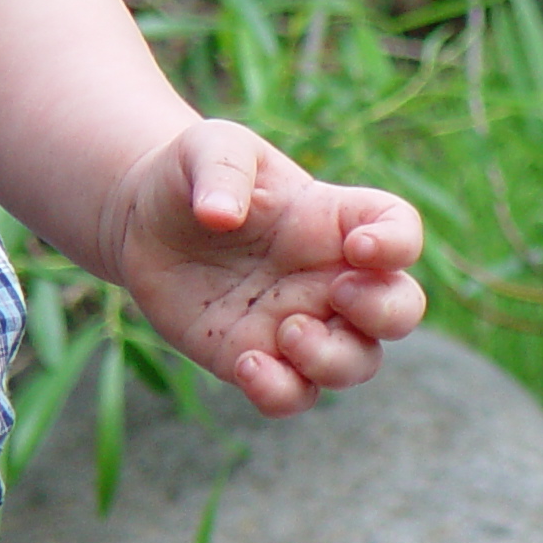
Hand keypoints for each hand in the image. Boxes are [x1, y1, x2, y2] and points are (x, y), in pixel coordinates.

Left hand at [105, 118, 425, 416]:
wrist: (141, 225)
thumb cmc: (190, 177)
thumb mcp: (207, 147)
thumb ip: (223, 169)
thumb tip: (219, 215)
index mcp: (333, 220)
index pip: (401, 230)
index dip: (398, 245)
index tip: (358, 247)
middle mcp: (329, 277)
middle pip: (401, 309)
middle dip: (385, 313)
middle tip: (336, 295)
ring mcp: (300, 324)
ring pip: (357, 364)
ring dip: (334, 360)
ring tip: (287, 332)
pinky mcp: (259, 359)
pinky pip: (294, 395)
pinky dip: (282, 393)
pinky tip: (245, 365)